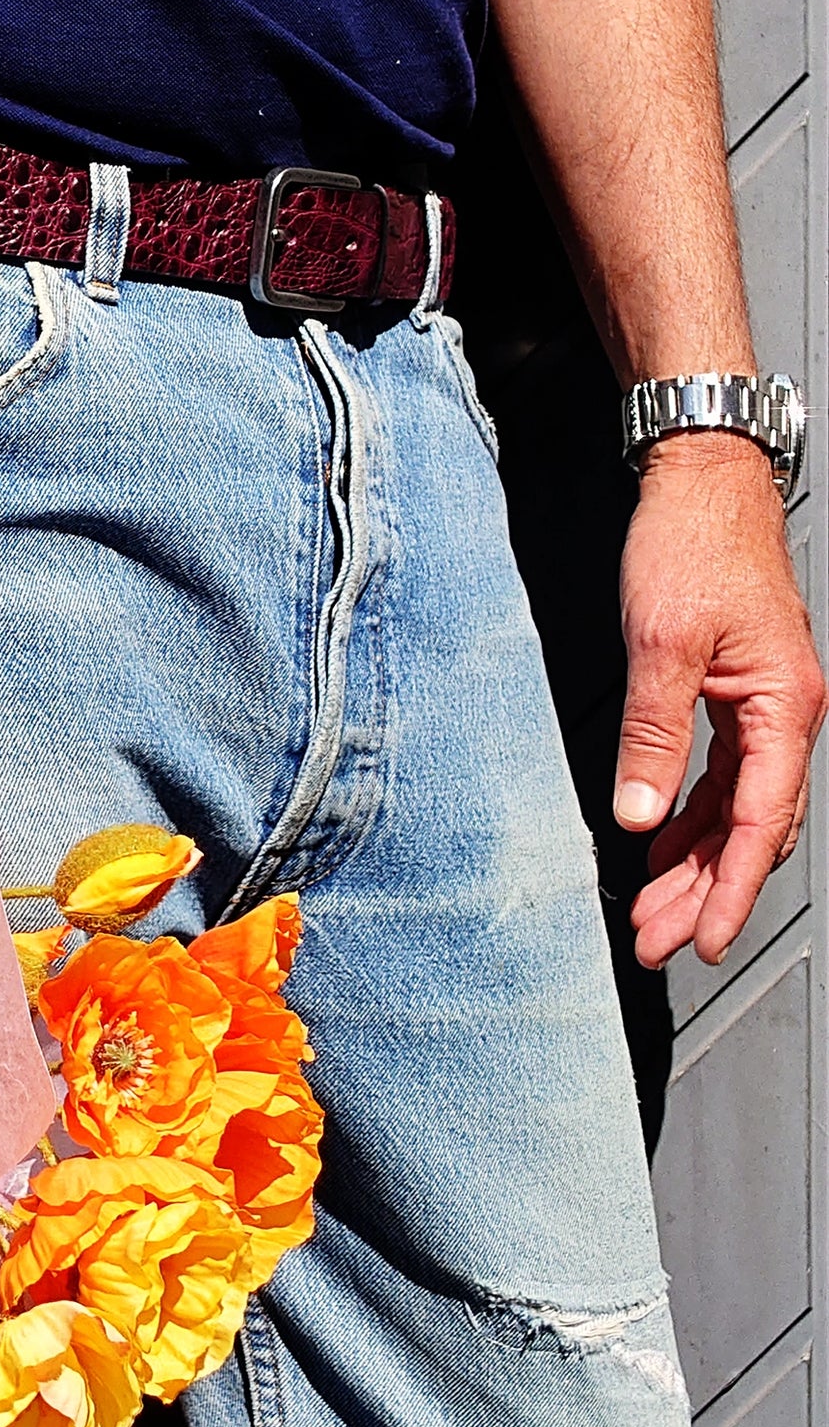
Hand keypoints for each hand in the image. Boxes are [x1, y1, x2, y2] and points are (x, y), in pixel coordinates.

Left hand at [614, 431, 826, 968]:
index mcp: (784, 708)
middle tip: (660, 944)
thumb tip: (640, 815)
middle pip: (751, 830)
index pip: (759, 825)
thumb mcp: (661, 645)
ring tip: (653, 910)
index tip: (704, 942)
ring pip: (736, 810)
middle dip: (705, 893)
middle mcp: (786, 715)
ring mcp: (765, 707)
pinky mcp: (738, 694)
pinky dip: (691, 816)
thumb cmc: (692, 546)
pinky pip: (723, 777)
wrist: (703, 482)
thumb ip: (653, 734)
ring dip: (696, 862)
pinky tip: (660, 843)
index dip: (729, 891)